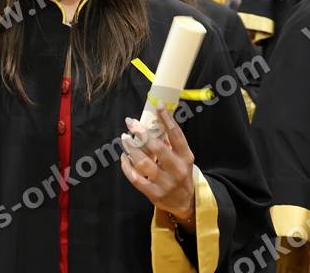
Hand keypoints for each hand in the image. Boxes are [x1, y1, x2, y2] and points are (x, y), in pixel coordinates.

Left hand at [121, 105, 195, 227]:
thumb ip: (169, 142)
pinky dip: (127, 166)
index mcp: (186, 157)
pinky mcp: (154, 194)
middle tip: (130, 122)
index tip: (158, 105)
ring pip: (143, 163)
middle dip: (142, 133)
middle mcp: (177, 170)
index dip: (168, 120)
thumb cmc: (179, 173)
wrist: (186, 203)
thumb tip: (154, 119)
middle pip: (158, 148)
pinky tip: (124, 156)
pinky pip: (136, 178)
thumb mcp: (181, 158)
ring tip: (124, 138)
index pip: (177, 136)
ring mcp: (166, 183)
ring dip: (131, 148)